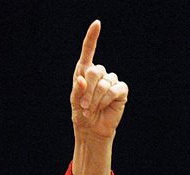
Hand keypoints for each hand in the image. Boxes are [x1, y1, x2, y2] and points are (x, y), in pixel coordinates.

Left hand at [70, 20, 127, 139]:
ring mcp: (111, 81)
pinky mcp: (121, 90)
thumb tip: (82, 78)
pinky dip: (106, 100)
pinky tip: (103, 107)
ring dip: (95, 99)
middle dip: (88, 90)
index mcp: (84, 73)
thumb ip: (77, 90)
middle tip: (84, 105)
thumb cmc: (81, 114)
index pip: (89, 52)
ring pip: (104, 83)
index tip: (97, 23)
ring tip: (91, 109)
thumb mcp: (75, 102)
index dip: (92, 38)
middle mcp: (99, 74)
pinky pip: (114, 89)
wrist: (92, 129)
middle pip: (95, 71)